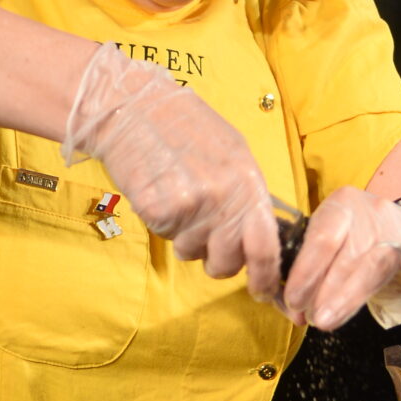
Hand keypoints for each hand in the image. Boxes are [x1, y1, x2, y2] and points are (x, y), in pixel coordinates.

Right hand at [62, 42, 280, 291]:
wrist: (134, 109)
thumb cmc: (185, 126)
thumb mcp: (232, 151)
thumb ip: (248, 193)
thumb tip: (262, 234)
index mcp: (248, 181)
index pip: (266, 245)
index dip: (267, 276)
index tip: (264, 291)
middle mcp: (223, 197)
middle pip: (228, 261)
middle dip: (219, 263)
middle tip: (208, 243)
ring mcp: (191, 206)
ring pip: (193, 252)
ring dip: (186, 237)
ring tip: (179, 198)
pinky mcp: (159, 210)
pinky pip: (167, 236)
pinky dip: (163, 223)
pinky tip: (161, 192)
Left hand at [280, 188, 400, 331]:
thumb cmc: (364, 250)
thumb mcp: (336, 252)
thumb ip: (315, 276)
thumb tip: (293, 310)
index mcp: (341, 205)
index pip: (321, 237)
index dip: (305, 272)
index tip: (293, 300)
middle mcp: (371, 210)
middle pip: (347, 252)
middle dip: (325, 288)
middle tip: (312, 317)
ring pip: (377, 262)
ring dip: (351, 293)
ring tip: (329, 319)